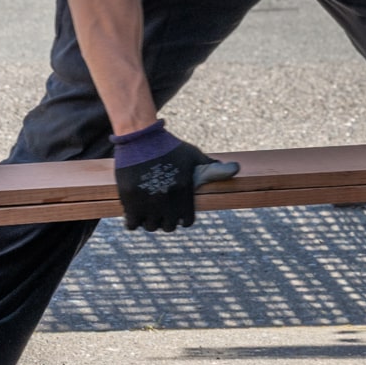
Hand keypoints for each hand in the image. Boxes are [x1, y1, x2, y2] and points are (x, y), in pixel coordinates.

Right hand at [111, 122, 239, 231]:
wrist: (141, 137)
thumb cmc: (169, 147)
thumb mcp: (193, 156)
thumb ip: (213, 169)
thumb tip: (236, 169)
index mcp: (184, 192)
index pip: (186, 221)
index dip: (181, 217)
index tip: (176, 212)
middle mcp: (167, 201)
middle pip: (167, 227)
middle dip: (165, 221)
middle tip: (160, 211)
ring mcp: (147, 202)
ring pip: (150, 227)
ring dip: (149, 222)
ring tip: (147, 212)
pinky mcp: (129, 200)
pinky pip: (131, 224)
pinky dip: (133, 221)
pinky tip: (134, 213)